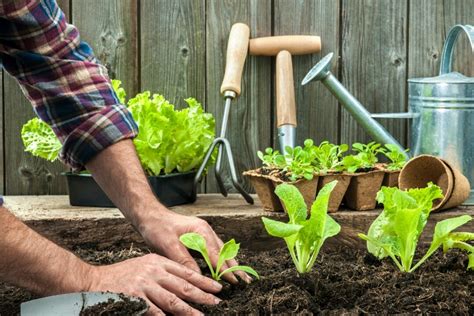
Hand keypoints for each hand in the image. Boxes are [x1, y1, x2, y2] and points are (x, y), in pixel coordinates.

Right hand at [88, 253, 221, 314]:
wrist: (94, 280)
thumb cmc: (122, 275)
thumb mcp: (145, 266)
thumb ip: (163, 273)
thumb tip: (185, 285)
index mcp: (158, 262)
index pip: (185, 271)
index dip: (203, 281)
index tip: (217, 287)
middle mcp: (153, 271)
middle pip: (183, 285)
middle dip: (202, 295)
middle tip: (217, 302)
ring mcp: (144, 285)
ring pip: (172, 299)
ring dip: (188, 310)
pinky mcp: (134, 297)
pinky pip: (153, 310)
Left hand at [138, 207, 251, 283]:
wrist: (150, 216)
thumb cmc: (158, 227)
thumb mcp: (168, 245)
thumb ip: (184, 260)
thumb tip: (197, 276)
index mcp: (201, 230)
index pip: (217, 254)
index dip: (225, 269)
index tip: (234, 281)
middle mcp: (206, 231)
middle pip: (224, 252)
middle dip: (235, 267)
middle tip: (246, 281)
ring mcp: (204, 233)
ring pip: (222, 251)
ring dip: (231, 264)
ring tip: (241, 276)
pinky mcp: (200, 237)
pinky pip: (215, 250)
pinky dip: (222, 260)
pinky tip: (226, 267)